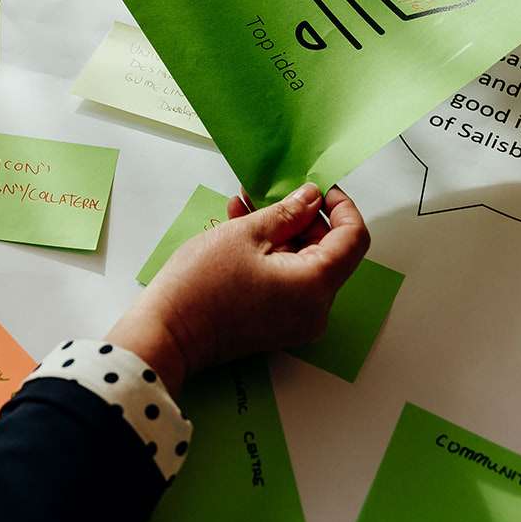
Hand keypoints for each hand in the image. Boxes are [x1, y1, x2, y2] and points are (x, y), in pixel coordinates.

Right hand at [104, 183, 369, 389]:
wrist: (166, 334)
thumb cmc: (201, 286)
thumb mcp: (246, 234)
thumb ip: (288, 212)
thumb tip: (312, 198)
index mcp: (316, 285)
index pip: (354, 238)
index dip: (342, 206)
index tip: (320, 187)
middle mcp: (316, 309)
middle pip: (329, 251)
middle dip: (303, 217)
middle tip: (274, 190)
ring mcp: (297, 320)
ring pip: (304, 264)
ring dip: (282, 232)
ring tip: (247, 204)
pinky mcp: (278, 324)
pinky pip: (288, 281)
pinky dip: (273, 255)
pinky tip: (242, 227)